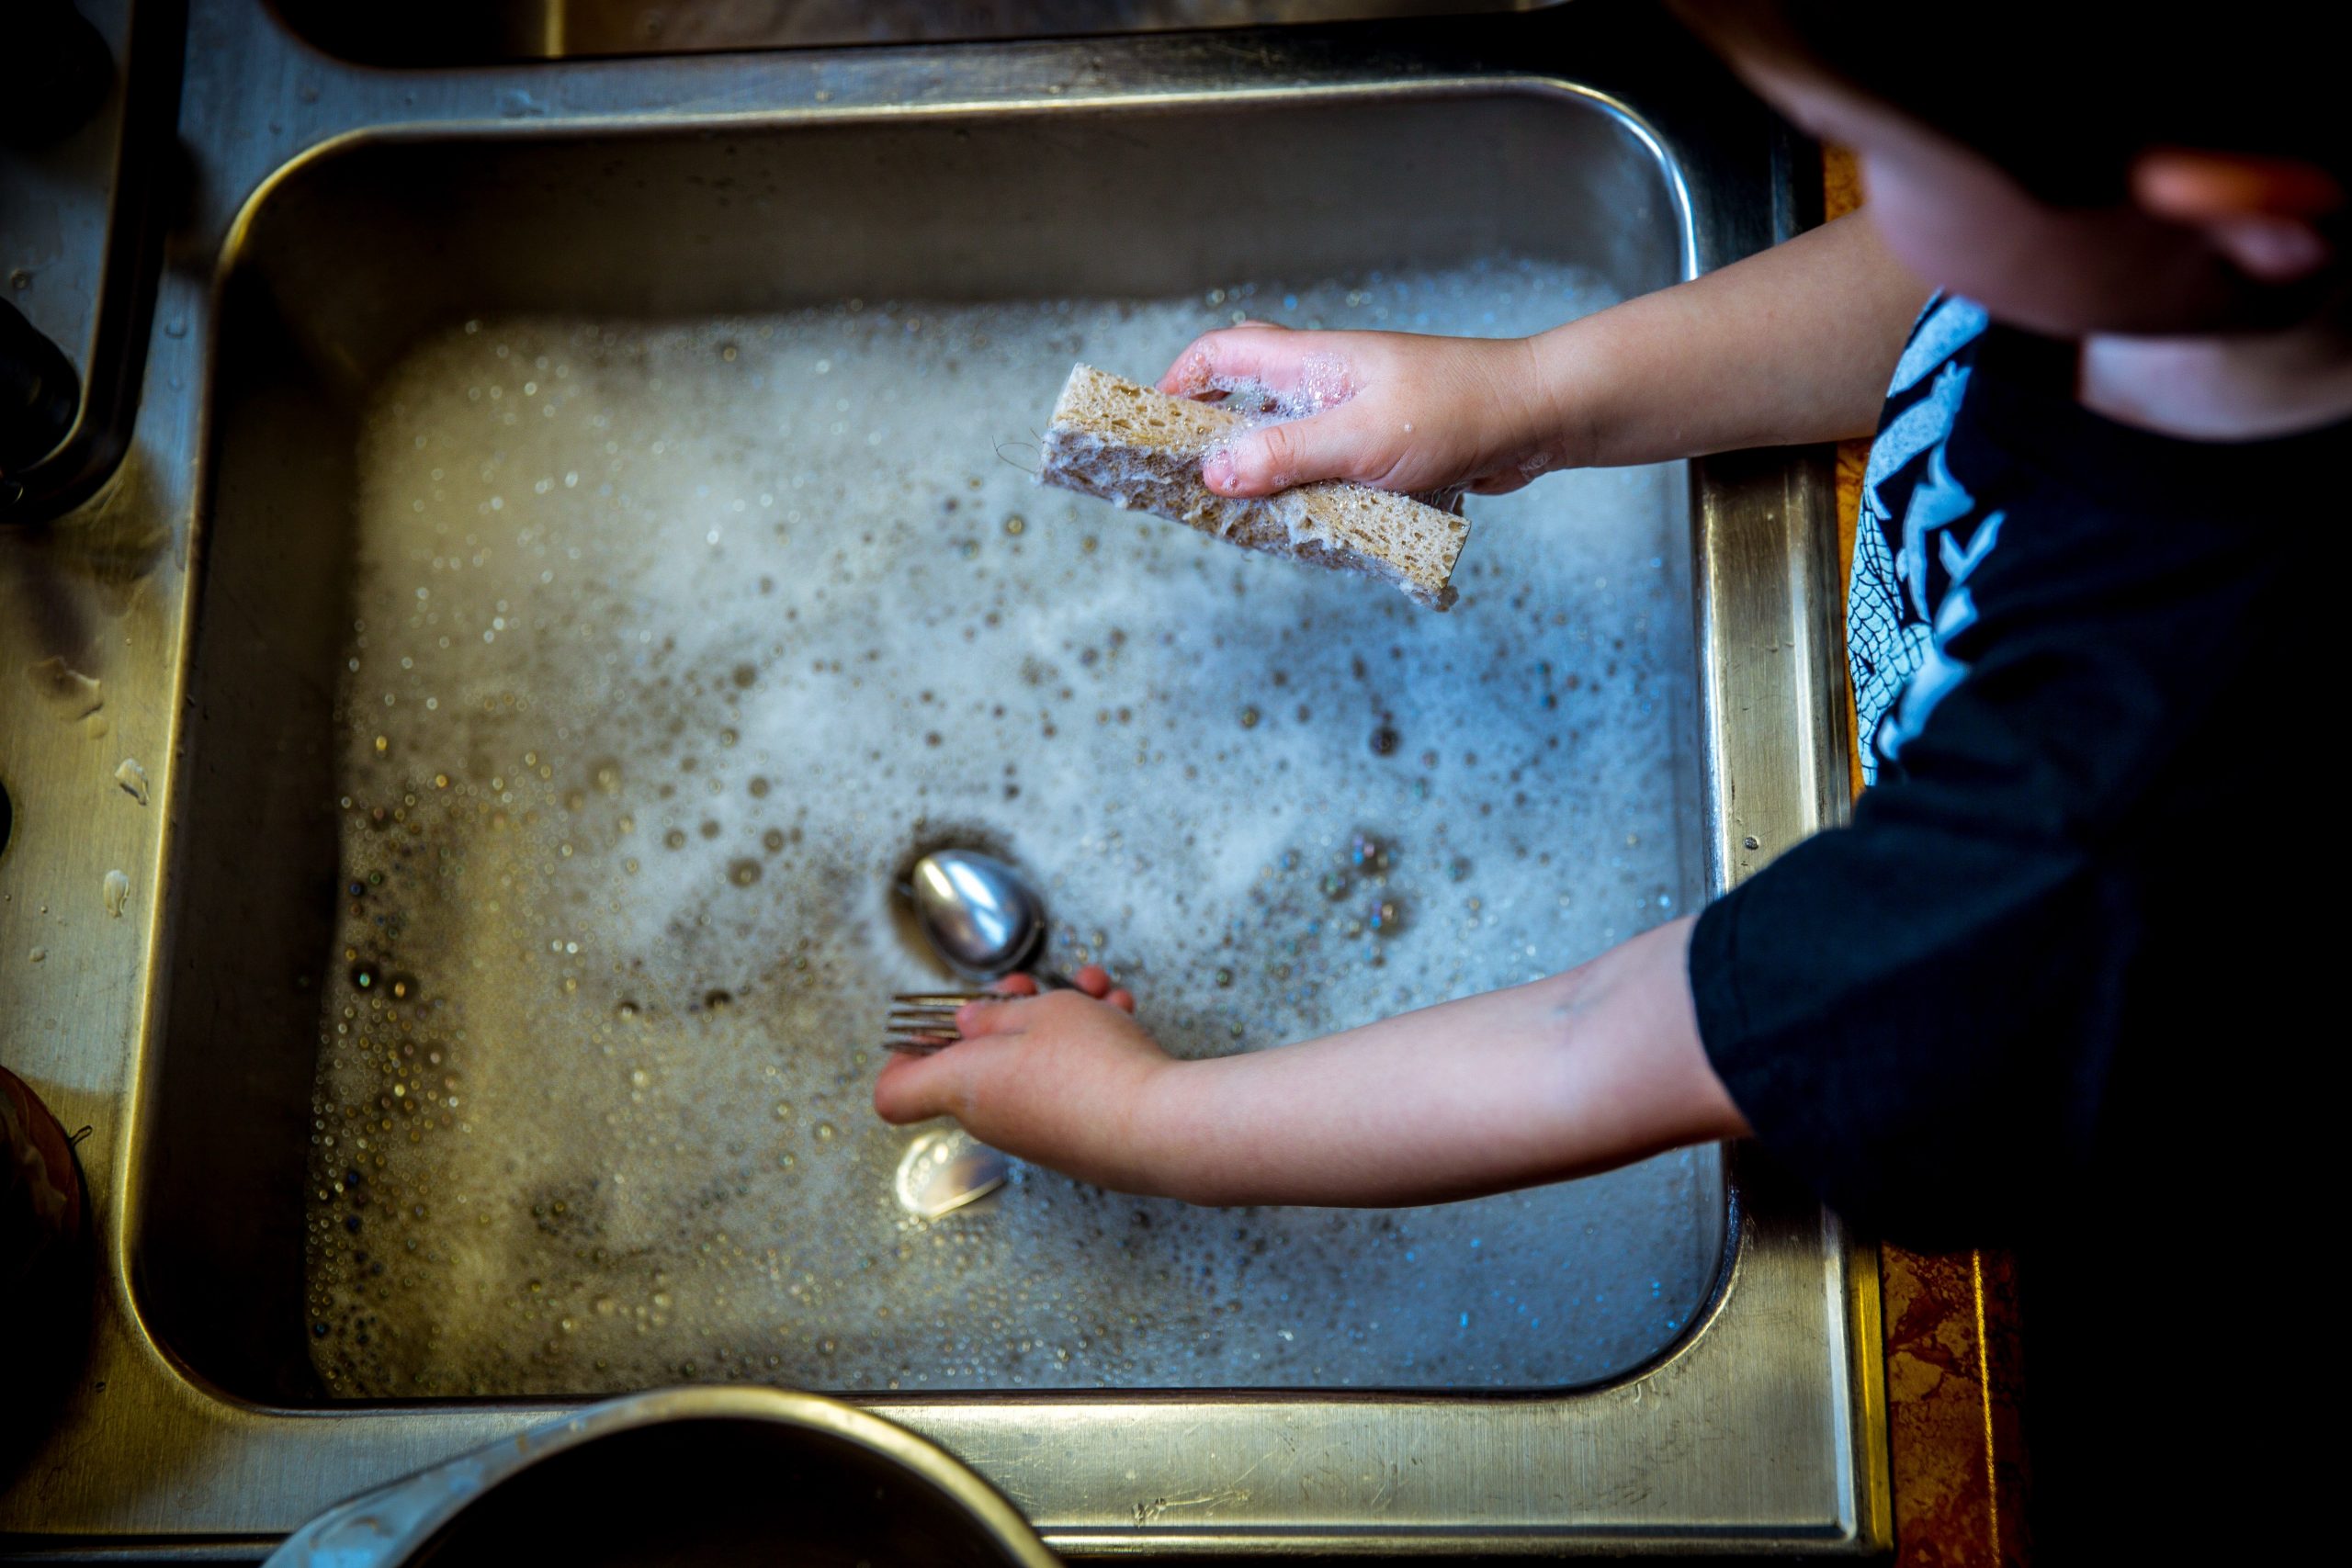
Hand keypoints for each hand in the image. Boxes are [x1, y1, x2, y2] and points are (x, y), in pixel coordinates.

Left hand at [872, 966, 1177, 1194]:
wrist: (1158, 1127)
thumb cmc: (1091, 1066)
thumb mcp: (1038, 1012)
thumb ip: (994, 1015)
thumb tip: (967, 1026)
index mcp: (962, 1086)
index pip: (894, 1094)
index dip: (901, 1057)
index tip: (929, 1025)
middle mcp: (992, 1117)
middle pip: (974, 1062)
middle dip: (1006, 1012)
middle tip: (1030, 986)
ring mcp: (1035, 1132)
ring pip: (1031, 1062)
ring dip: (1060, 1019)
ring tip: (1095, 990)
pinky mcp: (1076, 1138)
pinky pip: (1066, 1084)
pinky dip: (1089, 1047)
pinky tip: (1120, 1014)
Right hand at [1158, 322, 1570, 499]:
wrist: (1538, 418)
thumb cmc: (1458, 412)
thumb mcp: (1360, 439)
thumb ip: (1284, 455)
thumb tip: (1212, 471)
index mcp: (1312, 363)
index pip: (1222, 354)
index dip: (1177, 384)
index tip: (1149, 429)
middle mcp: (1326, 384)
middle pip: (1245, 400)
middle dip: (1209, 439)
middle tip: (1185, 487)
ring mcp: (1353, 416)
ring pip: (1284, 444)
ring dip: (1260, 478)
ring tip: (1237, 520)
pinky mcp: (1378, 450)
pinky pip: (1323, 472)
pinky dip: (1305, 497)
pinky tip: (1302, 530)